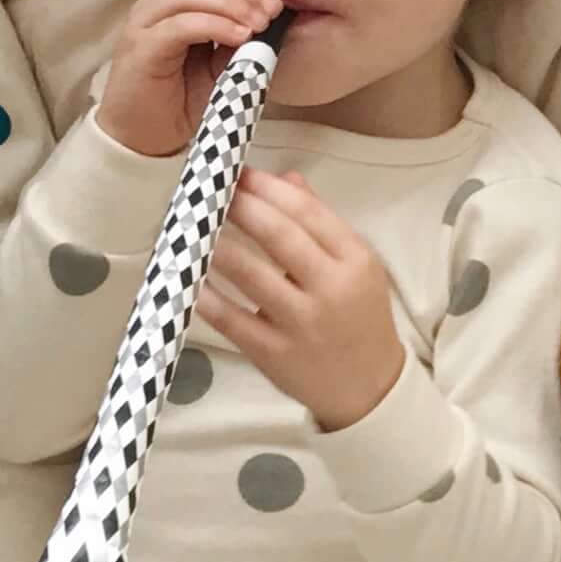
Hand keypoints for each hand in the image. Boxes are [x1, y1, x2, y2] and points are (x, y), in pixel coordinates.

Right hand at [102, 0, 288, 161]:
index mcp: (172, 6)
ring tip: (259, 23)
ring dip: (231, 5)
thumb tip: (269, 21)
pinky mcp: (141, 49)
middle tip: (270, 12)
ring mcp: (144, 26)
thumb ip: (237, 41)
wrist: (143, 140)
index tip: (276, 4)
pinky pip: (179, 26)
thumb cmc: (179, 102)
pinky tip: (239, 36)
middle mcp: (154, 8)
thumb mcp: (219, 67)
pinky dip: (214, 25)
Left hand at [202, 168, 403, 426]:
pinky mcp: (275, 354)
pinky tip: (191, 277)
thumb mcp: (355, 267)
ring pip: (251, 274)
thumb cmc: (359, 317)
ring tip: (196, 225)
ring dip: (218, 244)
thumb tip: (284, 179)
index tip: (242, 174)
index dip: (270, 189)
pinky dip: (207, 296)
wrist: (369, 387)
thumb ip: (321, 224)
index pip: (309, 214)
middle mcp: (332, 290)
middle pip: (280, 237)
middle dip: (242, 207)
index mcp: (356, 261)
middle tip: (214, 192)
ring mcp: (303, 324)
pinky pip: (232, 319)